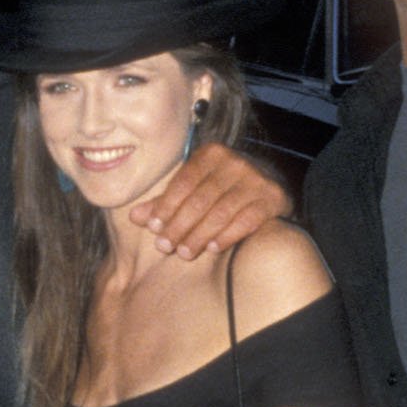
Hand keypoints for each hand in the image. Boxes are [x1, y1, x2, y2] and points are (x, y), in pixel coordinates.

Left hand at [125, 142, 286, 259]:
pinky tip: (212, 248)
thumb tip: (134, 216)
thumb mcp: (192, 190)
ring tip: (184, 253)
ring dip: (199, 235)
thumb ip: (165, 203)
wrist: (267, 187)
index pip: (184, 182)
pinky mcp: (272, 198)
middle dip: (180, 225)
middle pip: (200, 199)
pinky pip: (246, 220)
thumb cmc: (220, 190)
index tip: (153, 228)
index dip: (166, 206)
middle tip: (164, 247)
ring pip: (221, 212)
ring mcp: (255, 179)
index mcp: (211, 153)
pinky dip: (227, 235)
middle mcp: (234, 162)